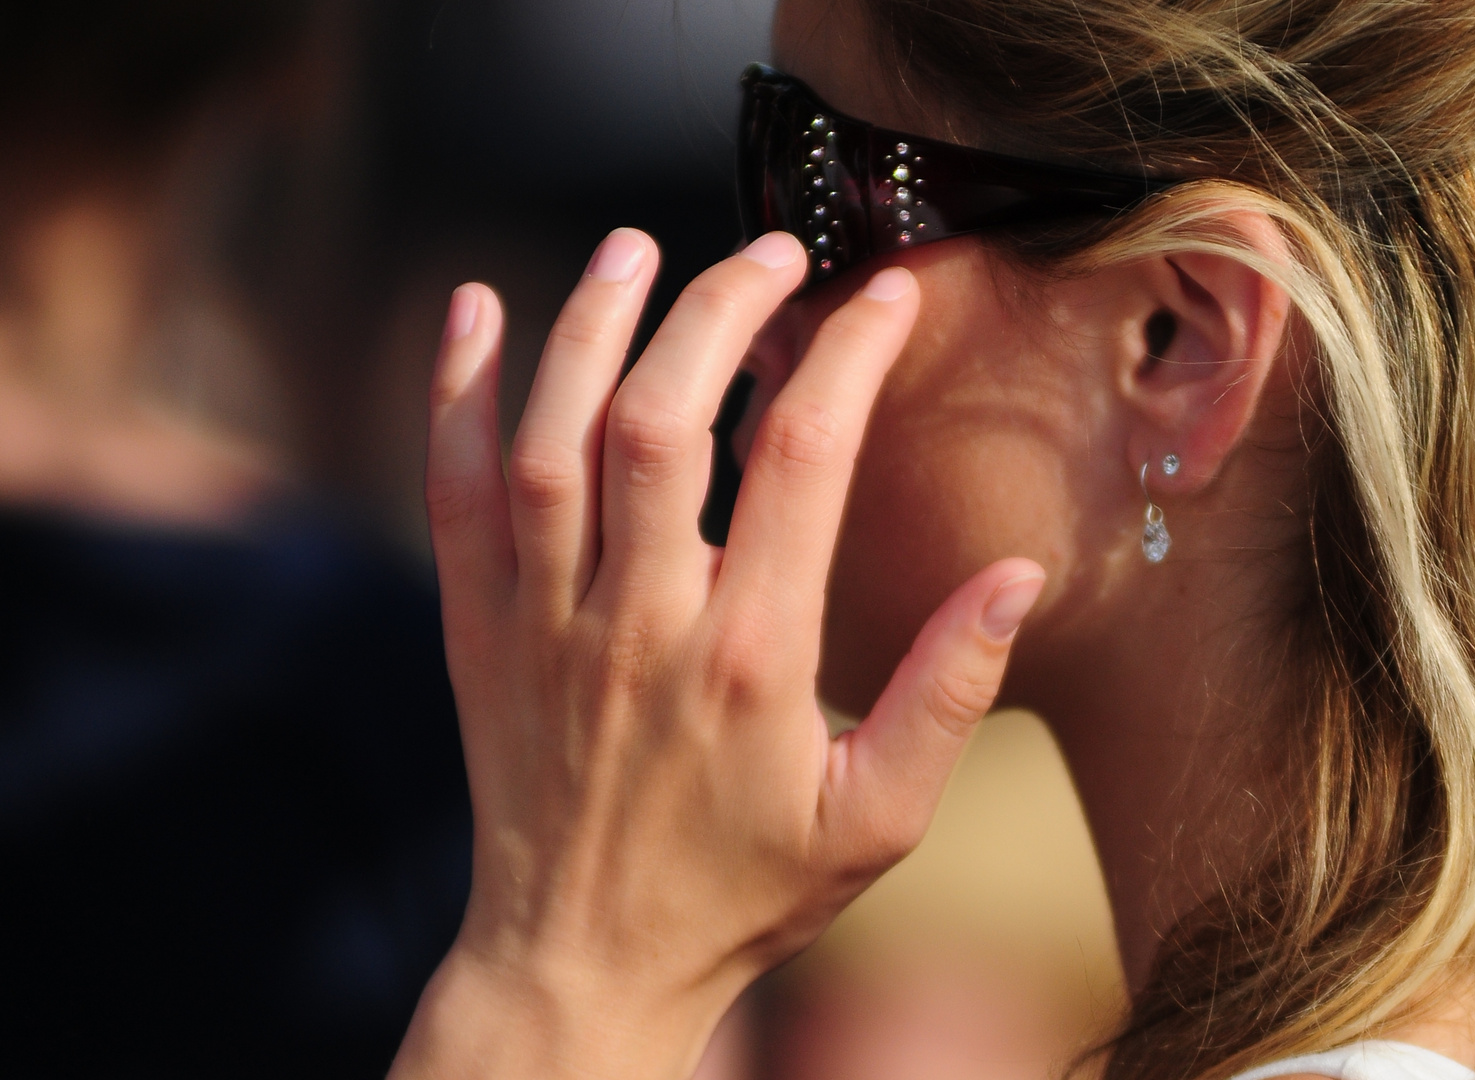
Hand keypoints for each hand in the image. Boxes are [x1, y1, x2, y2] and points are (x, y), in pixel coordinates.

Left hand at [390, 230, 1045, 1079]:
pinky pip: (453, 492)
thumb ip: (950, 691)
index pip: (804, 459)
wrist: (586, 963)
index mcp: (752, 657)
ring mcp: (545, 622)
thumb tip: (1020, 573)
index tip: (882, 295)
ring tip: (634, 247)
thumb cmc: (743, 891)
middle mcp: (640, 622)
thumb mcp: (881, 817)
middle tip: (768, 254)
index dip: (849, 354)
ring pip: (553, 438)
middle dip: (720, 309)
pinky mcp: (479, 631)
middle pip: (663, 417)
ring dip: (590, 325)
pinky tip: (475, 309)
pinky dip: (456, 395)